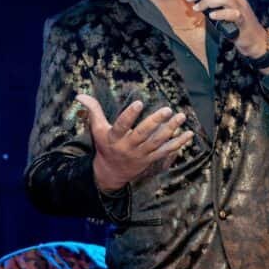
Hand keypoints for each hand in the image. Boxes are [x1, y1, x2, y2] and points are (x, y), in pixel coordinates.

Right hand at [75, 94, 194, 191]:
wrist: (110, 173)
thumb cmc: (104, 146)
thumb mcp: (97, 129)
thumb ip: (93, 110)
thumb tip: (80, 95)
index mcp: (114, 138)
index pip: (121, 126)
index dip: (130, 115)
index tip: (139, 103)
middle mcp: (128, 147)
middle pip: (142, 134)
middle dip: (155, 122)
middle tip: (167, 109)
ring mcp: (141, 154)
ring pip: (157, 142)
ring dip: (170, 130)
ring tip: (181, 116)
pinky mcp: (150, 159)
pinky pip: (166, 151)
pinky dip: (178, 143)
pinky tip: (188, 134)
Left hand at [185, 0, 268, 58]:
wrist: (256, 40)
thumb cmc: (238, 26)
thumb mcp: (225, 11)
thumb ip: (214, 4)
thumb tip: (197, 0)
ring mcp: (241, 8)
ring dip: (207, 1)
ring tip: (197, 8)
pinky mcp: (243, 20)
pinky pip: (232, 13)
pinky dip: (220, 13)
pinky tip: (211, 16)